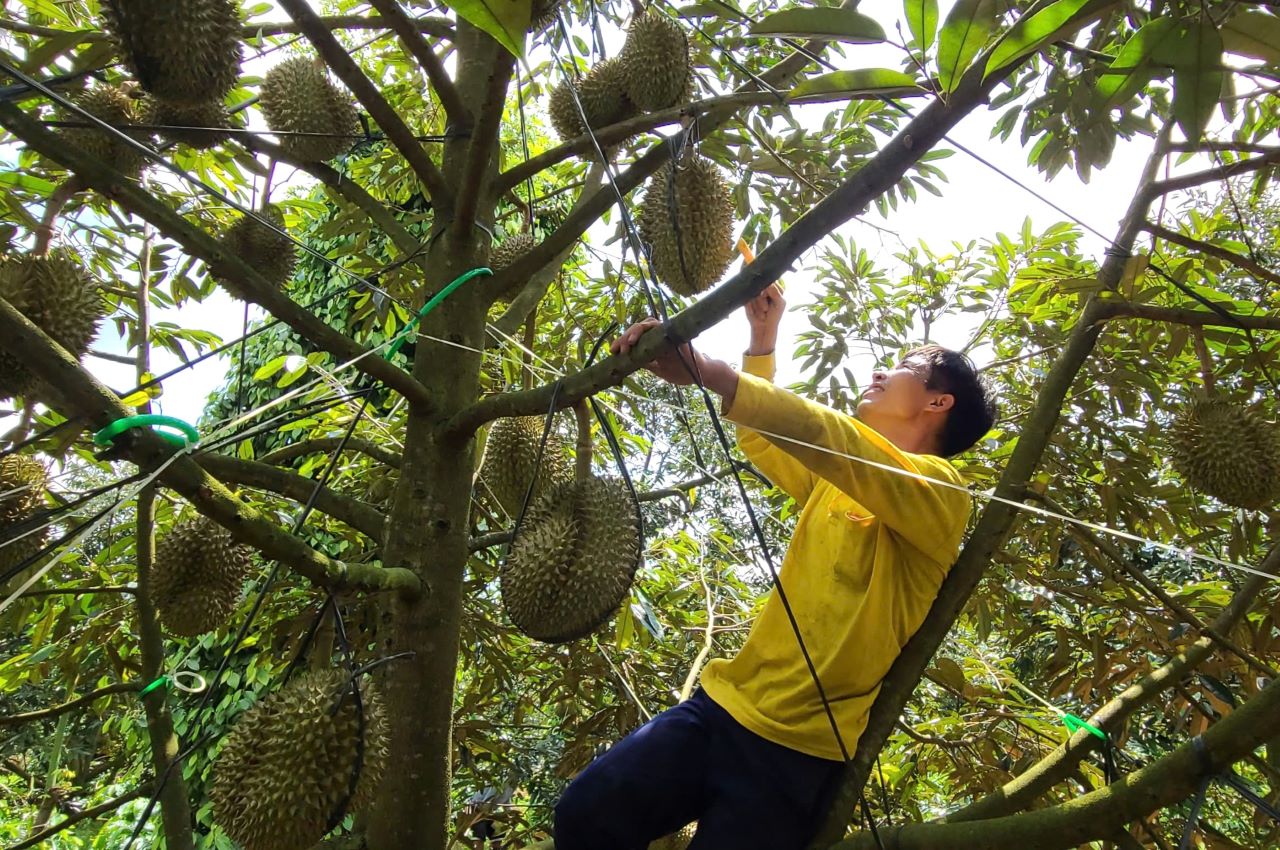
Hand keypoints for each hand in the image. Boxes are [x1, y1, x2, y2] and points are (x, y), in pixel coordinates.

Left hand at [610, 319, 738, 403]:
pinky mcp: (673, 332)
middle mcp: (660, 334)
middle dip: (623, 338)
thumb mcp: (658, 369)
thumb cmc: (681, 371)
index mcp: (655, 342)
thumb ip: (646, 362)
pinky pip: (657, 325)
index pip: (636, 337)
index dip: (622, 342)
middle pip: (638, 328)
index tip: (612, 352)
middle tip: (614, 350)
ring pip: (645, 323)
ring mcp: (667, 331)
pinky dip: (645, 329)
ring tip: (625, 344)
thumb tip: (628, 361)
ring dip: (632, 332)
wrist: (701, 373)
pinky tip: (635, 340)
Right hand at [745, 282, 784, 355]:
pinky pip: (748, 300)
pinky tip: (755, 312)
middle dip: (764, 299)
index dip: (771, 289)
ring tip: (763, 311)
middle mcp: (764, 288)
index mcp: (774, 287)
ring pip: (754, 294)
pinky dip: (752, 308)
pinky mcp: (747, 299)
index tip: (773, 299)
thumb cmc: (774, 315)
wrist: (763, 327)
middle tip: (767, 308)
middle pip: (761, 286)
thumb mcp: (780, 304)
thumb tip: (767, 284)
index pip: (771, 281)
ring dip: (759, 306)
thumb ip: (776, 292)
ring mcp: (754, 293)